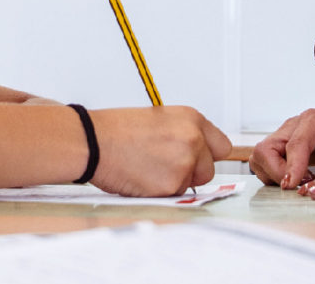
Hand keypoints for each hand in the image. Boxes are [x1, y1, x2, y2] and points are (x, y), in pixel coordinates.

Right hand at [87, 106, 231, 196]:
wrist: (93, 142)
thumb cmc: (115, 131)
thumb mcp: (158, 120)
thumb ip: (182, 135)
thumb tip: (194, 154)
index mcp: (191, 118)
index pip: (221, 146)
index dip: (207, 156)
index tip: (200, 161)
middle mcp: (193, 138)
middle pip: (209, 169)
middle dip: (190, 173)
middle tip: (163, 166)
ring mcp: (184, 162)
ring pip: (190, 184)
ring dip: (173, 183)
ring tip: (147, 168)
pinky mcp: (173, 184)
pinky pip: (174, 195)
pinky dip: (160, 192)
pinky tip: (141, 177)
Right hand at [249, 96, 314, 188]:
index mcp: (314, 120)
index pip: (295, 143)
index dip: (292, 167)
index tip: (292, 185)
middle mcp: (293, 125)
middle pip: (266, 149)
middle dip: (277, 173)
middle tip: (298, 186)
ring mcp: (283, 134)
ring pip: (260, 156)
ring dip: (273, 175)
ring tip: (299, 181)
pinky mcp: (278, 144)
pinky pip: (264, 162)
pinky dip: (274, 174)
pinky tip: (295, 177)